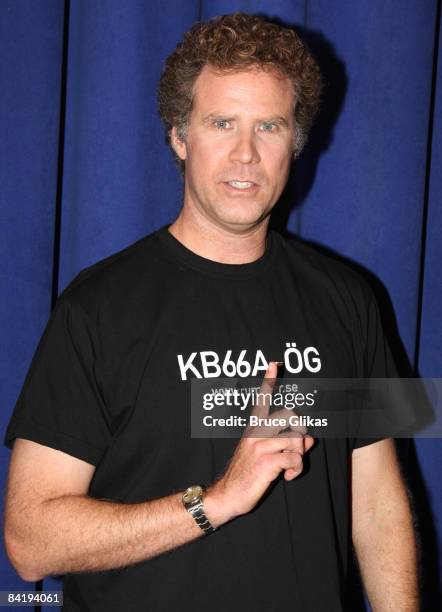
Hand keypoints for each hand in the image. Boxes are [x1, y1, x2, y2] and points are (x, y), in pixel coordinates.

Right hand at [205, 362, 314, 524]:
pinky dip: (295, 470)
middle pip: (291, 420)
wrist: (229, 495)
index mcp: (254, 429)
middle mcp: (256, 433)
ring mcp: (260, 446)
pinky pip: (294, 458)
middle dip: (300, 439)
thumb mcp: (266, 456)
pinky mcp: (266, 461)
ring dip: (298, 459)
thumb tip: (310, 439)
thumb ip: (288, 445)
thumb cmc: (248, 475)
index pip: (261, 401)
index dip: (268, 382)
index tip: (273, 364)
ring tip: (288, 470)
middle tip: (294, 455)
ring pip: (296, 441)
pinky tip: (285, 477)